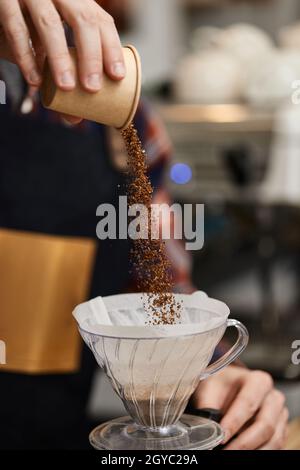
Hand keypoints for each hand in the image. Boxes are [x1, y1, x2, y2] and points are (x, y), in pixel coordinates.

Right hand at [0, 0, 124, 91]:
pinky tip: (34, 80)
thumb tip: (75, 118)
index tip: (117, 77)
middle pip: (83, 18)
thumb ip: (61, 76)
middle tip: (92, 88)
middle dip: (91, 55)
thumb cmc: (27, 29)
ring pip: (50, 22)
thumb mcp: (47, 48)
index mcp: (75, 0)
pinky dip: (26, 56)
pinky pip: (16, 27)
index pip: (101, 20)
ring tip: (66, 87)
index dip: (112, 48)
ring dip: (60, 57)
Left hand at [192, 366, 288, 449]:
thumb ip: (207, 408)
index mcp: (258, 381)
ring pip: (274, 440)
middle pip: (265, 425)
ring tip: (232, 453)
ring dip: (253, 451)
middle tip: (227, 451)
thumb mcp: (209, 390)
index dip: (234, 422)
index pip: (248, 404)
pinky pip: (276, 446)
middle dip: (244, 443)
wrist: (228, 386)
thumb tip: (204, 430)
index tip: (221, 436)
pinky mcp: (281, 429)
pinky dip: (259, 452)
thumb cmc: (220, 386)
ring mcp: (280, 415)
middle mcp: (273, 397)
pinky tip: (242, 452)